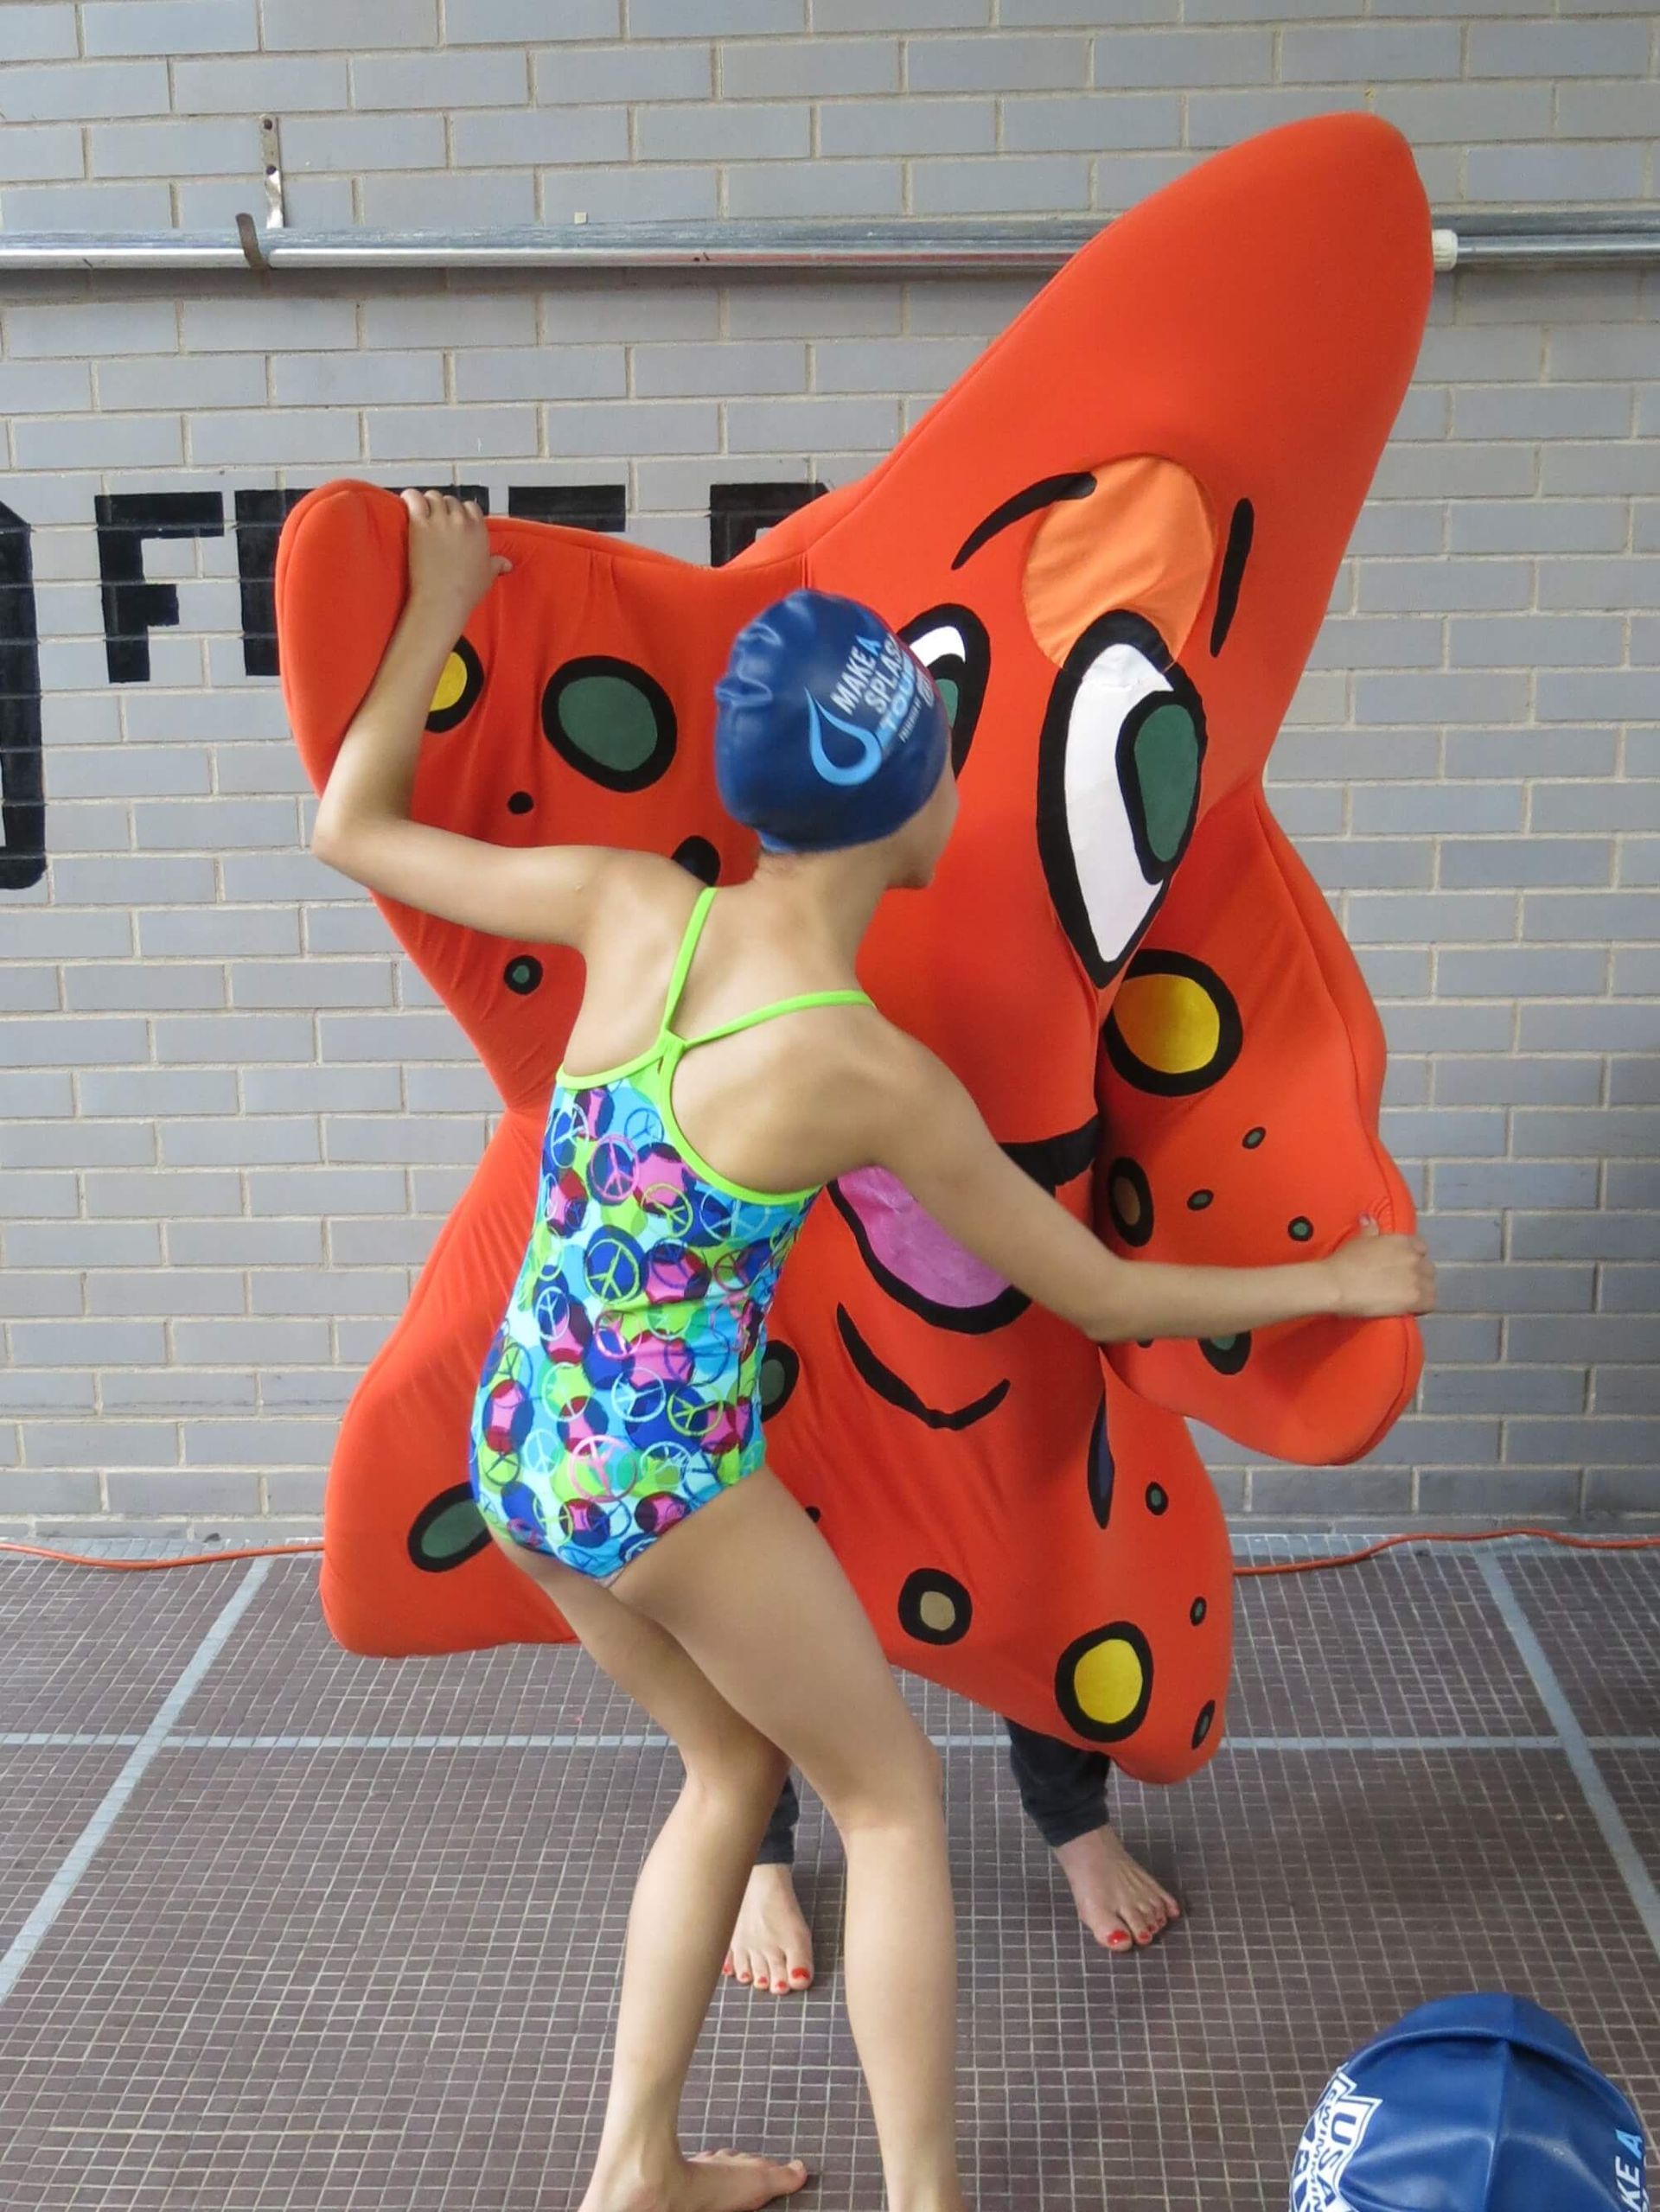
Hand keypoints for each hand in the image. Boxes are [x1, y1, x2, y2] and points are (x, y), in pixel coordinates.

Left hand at [401, 489, 511, 618]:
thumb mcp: (488, 576)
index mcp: (479, 530)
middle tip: (435, 521)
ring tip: (421, 514)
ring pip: (433, 497)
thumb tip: (506, 564)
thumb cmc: (465, 591)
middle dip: (443, 508)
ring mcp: (441, 520)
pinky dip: (410, 498)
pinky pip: (414, 498)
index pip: (471, 507)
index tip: (454, 521)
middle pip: (450, 501)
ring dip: (427, 503)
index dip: (461, 512)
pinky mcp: (420, 523)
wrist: (443, 600)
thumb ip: (497, 564)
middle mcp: (462, 521)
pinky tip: (407, 503)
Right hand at [1324, 1216, 1435, 1318]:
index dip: (1413, 1257)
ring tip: (1406, 1298)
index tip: (1402, 1265)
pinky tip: (1410, 1309)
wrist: (1338, 1284)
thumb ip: (1369, 1229)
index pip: (1421, 1248)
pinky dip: (1422, 1307)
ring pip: (1431, 1286)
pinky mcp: (1416, 1299)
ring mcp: (1417, 1279)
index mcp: (1403, 1241)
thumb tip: (1368, 1217)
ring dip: (1422, 1291)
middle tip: (1402, 1283)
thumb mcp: (1358, 1240)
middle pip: (1428, 1268)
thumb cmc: (1345, 1261)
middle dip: (1419, 1275)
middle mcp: (1414, 1258)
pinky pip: (1431, 1304)